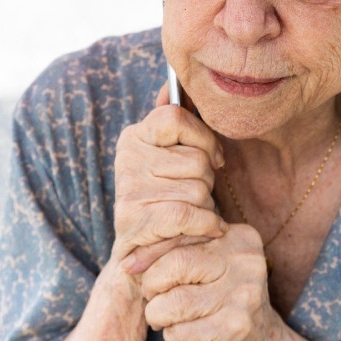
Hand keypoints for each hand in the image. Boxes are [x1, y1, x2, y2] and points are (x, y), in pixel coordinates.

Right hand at [111, 83, 227, 277]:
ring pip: (197, 187)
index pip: (175, 117)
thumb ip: (181, 126)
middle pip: (196, 158)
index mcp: (135, 136)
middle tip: (194, 196)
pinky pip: (189, 214)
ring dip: (206, 207)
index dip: (204, 139)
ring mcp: (128, 189)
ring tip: (191, 215)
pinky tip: (208, 230)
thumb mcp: (175, 161)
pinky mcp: (135, 220)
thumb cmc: (169, 202)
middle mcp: (127, 158)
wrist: (144, 258)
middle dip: (207, 181)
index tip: (214, 158)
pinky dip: (206, 225)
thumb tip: (172, 82)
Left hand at [141, 224, 283, 340]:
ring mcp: (243, 295)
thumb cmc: (220, 295)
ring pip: (174, 302)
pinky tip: (182, 332)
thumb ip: (176, 251)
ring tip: (163, 317)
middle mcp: (245, 262)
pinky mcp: (235, 328)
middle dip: (151, 284)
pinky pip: (181, 332)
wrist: (258, 338)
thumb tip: (129, 261)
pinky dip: (171, 335)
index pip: (182, 234)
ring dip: (157, 314)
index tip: (131, 267)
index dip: (148, 253)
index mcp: (239, 237)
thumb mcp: (206, 264)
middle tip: (152, 297)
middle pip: (176, 264)